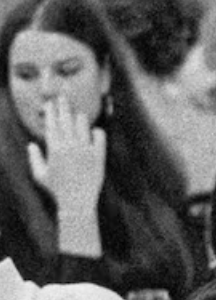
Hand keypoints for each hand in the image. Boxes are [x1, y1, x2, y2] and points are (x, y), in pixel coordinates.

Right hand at [34, 96, 107, 257]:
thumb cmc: (57, 190)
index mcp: (54, 149)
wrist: (78, 202)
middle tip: (63, 97)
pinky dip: (96, 132)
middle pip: (66, 120)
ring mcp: (85, 150)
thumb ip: (34, 158)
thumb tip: (32, 144)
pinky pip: (99, 136)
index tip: (50, 103)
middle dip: (63, 106)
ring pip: (83, 124)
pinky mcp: (99, 156)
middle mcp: (70, 147)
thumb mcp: (40, 175)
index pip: (51, 124)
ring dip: (79, 118)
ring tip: (77, 115)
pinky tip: (93, 132)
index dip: (50, 111)